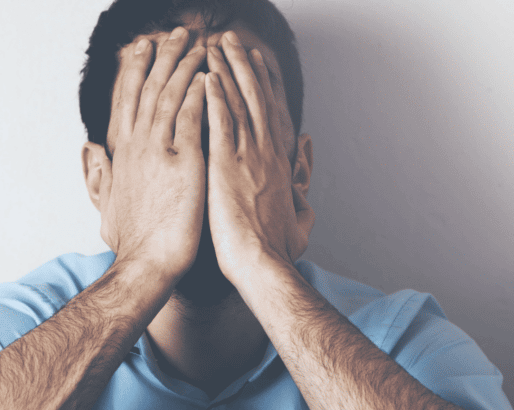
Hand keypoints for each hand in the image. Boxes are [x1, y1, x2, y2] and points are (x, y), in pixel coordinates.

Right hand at [92, 27, 206, 280]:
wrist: (147, 263)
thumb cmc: (132, 241)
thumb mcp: (106, 203)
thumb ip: (98, 172)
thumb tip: (89, 148)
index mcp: (122, 154)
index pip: (128, 102)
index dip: (135, 72)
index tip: (143, 49)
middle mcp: (137, 146)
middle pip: (148, 90)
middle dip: (161, 58)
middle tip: (174, 34)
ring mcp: (160, 151)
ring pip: (169, 96)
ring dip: (182, 65)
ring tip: (195, 42)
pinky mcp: (184, 162)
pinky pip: (191, 117)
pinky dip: (197, 93)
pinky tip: (207, 74)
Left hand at [203, 32, 314, 284]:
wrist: (263, 265)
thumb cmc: (278, 251)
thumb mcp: (300, 222)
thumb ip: (302, 197)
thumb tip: (304, 183)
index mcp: (280, 164)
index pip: (272, 115)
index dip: (264, 86)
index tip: (257, 64)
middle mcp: (266, 153)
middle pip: (257, 98)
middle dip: (246, 66)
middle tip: (235, 41)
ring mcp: (247, 156)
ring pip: (240, 102)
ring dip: (229, 70)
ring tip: (219, 45)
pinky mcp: (226, 165)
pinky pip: (221, 121)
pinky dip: (216, 96)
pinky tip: (209, 75)